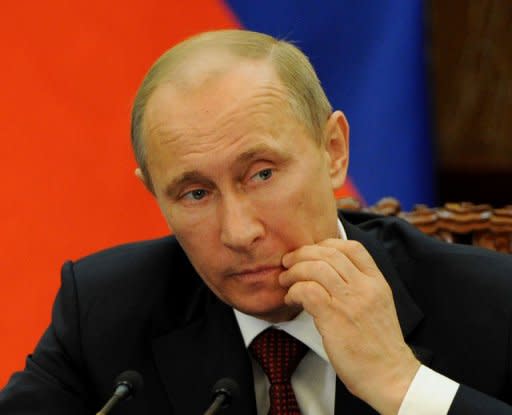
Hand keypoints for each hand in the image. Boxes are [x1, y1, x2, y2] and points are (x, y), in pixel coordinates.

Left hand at [279, 239, 419, 414]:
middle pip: (329, 253)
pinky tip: (291, 299)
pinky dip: (294, 291)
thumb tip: (328, 274)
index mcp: (377, 282)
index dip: (326, 243)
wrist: (390, 376)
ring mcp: (350, 301)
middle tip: (288, 262)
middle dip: (303, 253)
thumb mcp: (378, 306)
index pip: (352, 247)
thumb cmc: (379, 346)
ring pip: (315, 268)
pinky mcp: (334, 317)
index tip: (311, 251)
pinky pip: (308, 290)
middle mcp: (365, 287)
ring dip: (294, 271)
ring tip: (285, 280)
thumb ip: (359, 286)